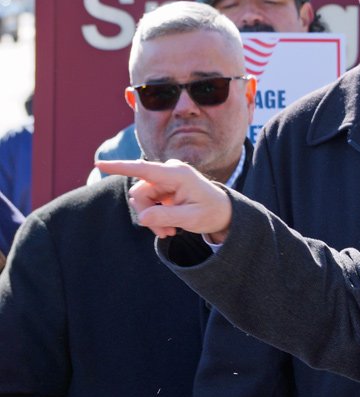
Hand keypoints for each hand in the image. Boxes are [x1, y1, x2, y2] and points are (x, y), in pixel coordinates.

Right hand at [95, 159, 231, 241]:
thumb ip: (165, 217)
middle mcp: (170, 171)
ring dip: (152, 218)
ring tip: (170, 231)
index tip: (99, 163)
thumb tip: (142, 218)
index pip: (143, 168)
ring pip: (142, 200)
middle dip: (147, 214)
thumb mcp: (190, 219)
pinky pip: (148, 202)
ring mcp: (166, 178)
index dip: (120, 167)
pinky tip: (169, 227)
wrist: (223, 212)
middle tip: (166, 233)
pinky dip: (155, 216)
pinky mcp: (163, 186)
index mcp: (178, 174)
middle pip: (140, 192)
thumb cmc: (211, 212)